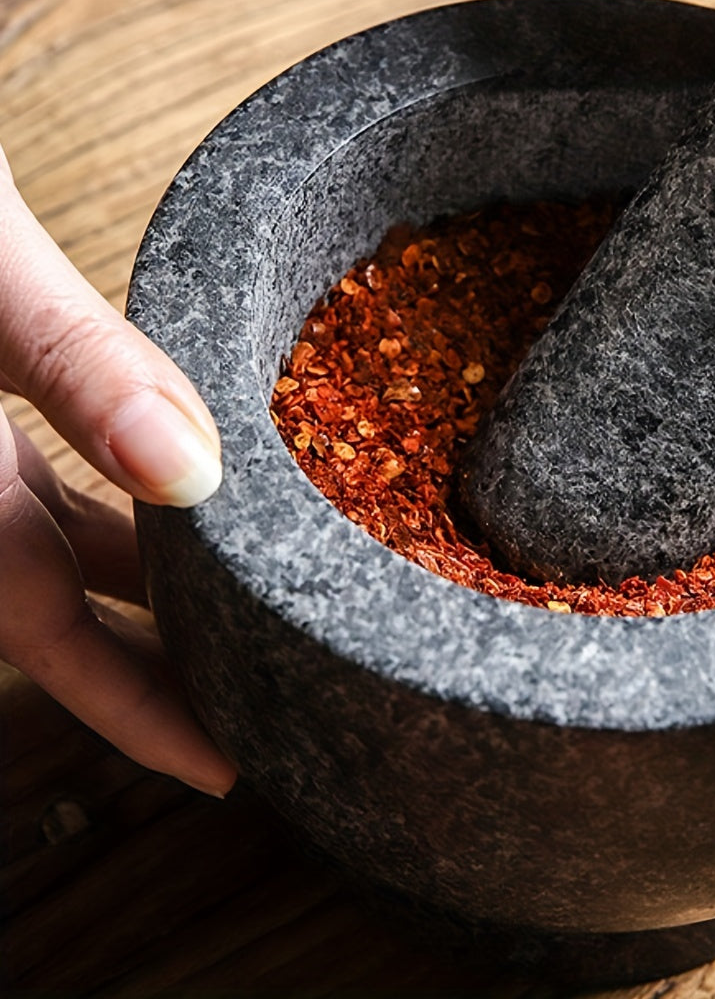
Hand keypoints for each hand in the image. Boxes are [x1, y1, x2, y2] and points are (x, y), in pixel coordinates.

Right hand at [1, 145, 234, 796]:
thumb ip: (78, 364)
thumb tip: (191, 467)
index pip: (45, 630)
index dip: (137, 711)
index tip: (224, 769)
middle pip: (52, 609)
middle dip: (149, 662)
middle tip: (255, 702)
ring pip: (49, 552)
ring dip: (136, 589)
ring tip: (234, 620)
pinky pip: (40, 493)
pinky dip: (110, 515)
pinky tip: (171, 514)